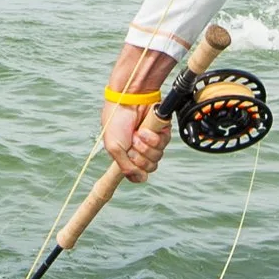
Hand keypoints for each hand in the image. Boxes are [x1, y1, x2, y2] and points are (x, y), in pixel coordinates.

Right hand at [100, 43, 174, 181]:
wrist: (129, 99)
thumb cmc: (117, 120)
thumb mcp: (114, 147)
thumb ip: (125, 167)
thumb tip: (141, 179)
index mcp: (127, 154)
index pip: (138, 173)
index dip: (136, 170)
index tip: (131, 160)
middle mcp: (140, 149)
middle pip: (149, 167)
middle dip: (141, 156)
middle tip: (133, 143)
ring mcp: (152, 141)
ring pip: (157, 156)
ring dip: (147, 146)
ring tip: (138, 133)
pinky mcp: (162, 132)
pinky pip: (164, 144)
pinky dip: (154, 138)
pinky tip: (146, 129)